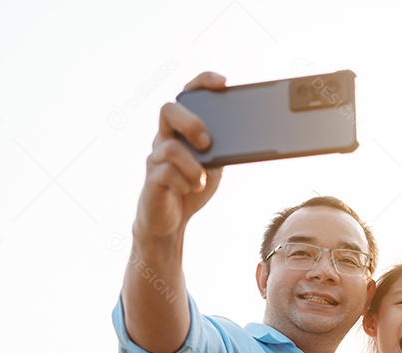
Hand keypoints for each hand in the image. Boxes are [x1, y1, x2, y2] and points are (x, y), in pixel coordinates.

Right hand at [134, 72, 225, 242]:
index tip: (224, 83)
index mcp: (181, 129)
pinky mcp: (152, 180)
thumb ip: (223, 150)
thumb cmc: (191, 187)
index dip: (203, 82)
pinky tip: (192, 189)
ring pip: (169, 147)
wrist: (170, 221)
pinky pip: (166, 174)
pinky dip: (185, 182)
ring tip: (202, 180)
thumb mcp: (214, 166)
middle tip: (207, 143)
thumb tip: (249, 139)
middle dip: (191, 123)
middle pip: (167, 110)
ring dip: (193, 166)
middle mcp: (165, 138)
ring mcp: (156, 158)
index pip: (187, 94)